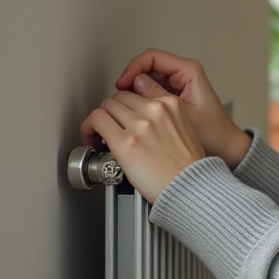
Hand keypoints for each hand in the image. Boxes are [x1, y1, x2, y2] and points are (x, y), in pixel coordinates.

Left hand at [80, 89, 205, 202]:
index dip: (127, 104)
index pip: (138, 91)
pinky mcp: (124, 142)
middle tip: (110, 127)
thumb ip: (165, 116)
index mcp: (171, 104)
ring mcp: (139, 124)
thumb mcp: (185, 128)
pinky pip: (97, 120)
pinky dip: (89, 127)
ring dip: (100, 119)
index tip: (123, 115)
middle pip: (120, 97)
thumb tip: (140, 115)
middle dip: (113, 112)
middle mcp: (155, 110)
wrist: (189, 187)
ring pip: (106, 105)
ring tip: (100, 134)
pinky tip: (92, 139)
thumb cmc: (187, 166)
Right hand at [106, 49, 251, 169]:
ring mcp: (177, 85)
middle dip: (130, 81)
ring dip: (133, 92)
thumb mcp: (182, 113)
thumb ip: (159, 96)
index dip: (133, 68)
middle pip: (146, 67)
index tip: (121, 83)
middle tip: (119, 98)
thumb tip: (135, 83)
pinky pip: (150, 92)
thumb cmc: (213, 132)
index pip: (152, 57)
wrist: (224, 146)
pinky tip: (134, 113)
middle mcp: (183, 74)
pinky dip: (140, 100)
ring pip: (146, 80)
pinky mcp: (173, 96)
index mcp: (189, 71)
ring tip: (124, 107)